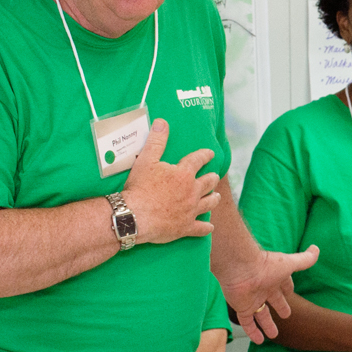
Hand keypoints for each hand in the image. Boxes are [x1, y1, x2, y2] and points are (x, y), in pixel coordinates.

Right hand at [122, 120, 220, 244]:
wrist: (135, 216)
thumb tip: (162, 122)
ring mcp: (190, 210)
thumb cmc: (140, 187)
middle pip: (208, 182)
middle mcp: (192, 191)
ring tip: (216, 197)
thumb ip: (156, 141)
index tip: (210, 153)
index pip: (198, 160)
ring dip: (214, 199)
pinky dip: (206, 228)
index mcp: (184, 174)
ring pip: (209, 204)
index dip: (205, 155)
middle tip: (214, 176)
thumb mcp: (146, 160)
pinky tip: (209, 227)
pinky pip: (200, 228)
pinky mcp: (186, 227)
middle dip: (212, 178)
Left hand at [220, 245, 320, 344]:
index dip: (288, 289)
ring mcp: (252, 299)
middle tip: (286, 315)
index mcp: (275, 277)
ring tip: (274, 335)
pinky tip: (259, 341)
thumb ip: (304, 260)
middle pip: (274, 300)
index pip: (284, 284)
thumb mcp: (290, 263)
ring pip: (261, 314)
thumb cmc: (265, 265)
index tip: (291, 293)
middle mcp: (264, 288)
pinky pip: (247, 323)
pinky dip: (253, 332)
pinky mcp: (242, 308)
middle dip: (280, 307)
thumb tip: (316, 249)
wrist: (240, 268)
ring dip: (267, 325)